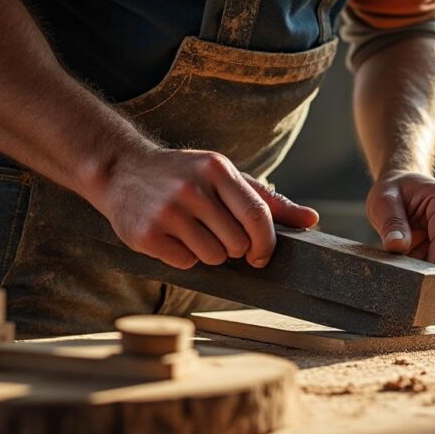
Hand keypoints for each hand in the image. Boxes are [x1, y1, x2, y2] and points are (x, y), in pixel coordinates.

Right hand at [94, 147, 318, 269]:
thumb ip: (269, 201)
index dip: (266, 243)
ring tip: (193, 232)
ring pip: (213, 257)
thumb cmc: (186, 175)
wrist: (121, 169)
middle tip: (216, 233)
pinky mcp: (146, 234)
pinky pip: (185, 263)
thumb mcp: (226, 177)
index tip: (262, 255)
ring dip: (209, 253)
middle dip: (234, 247)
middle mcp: (191, 188)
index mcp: (216, 169)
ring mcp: (166, 211)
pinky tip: (172, 237)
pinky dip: (184, 257)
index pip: (257, 215)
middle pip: (237, 243)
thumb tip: (312, 220)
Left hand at [365, 170, 434, 268]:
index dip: (431, 266)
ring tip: (405, 248)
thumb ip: (391, 223)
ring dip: (424, 264)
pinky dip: (425, 261)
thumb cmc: (393, 190)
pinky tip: (414, 249)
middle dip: (425, 267)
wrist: (402, 185)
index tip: (411, 281)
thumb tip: (398, 246)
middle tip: (400, 263)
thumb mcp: (382, 201)